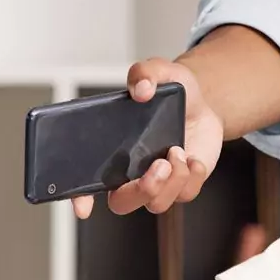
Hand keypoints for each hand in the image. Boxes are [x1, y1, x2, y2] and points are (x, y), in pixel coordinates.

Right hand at [72, 58, 223, 217]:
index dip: (79, 198)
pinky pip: (185, 194)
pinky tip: (192, 157)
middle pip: (122, 203)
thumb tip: (142, 89)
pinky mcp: (181, 186)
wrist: (201, 104)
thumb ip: (145, 74)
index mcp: (109, 155)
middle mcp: (128, 176)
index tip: (83, 207)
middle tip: (159, 165)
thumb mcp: (156, 72)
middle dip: (143, 190)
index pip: (84, 184)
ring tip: (178, 151)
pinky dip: (193, 176)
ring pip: (156, 203)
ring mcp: (156, 184)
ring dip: (172, 180)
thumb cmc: (170, 96)